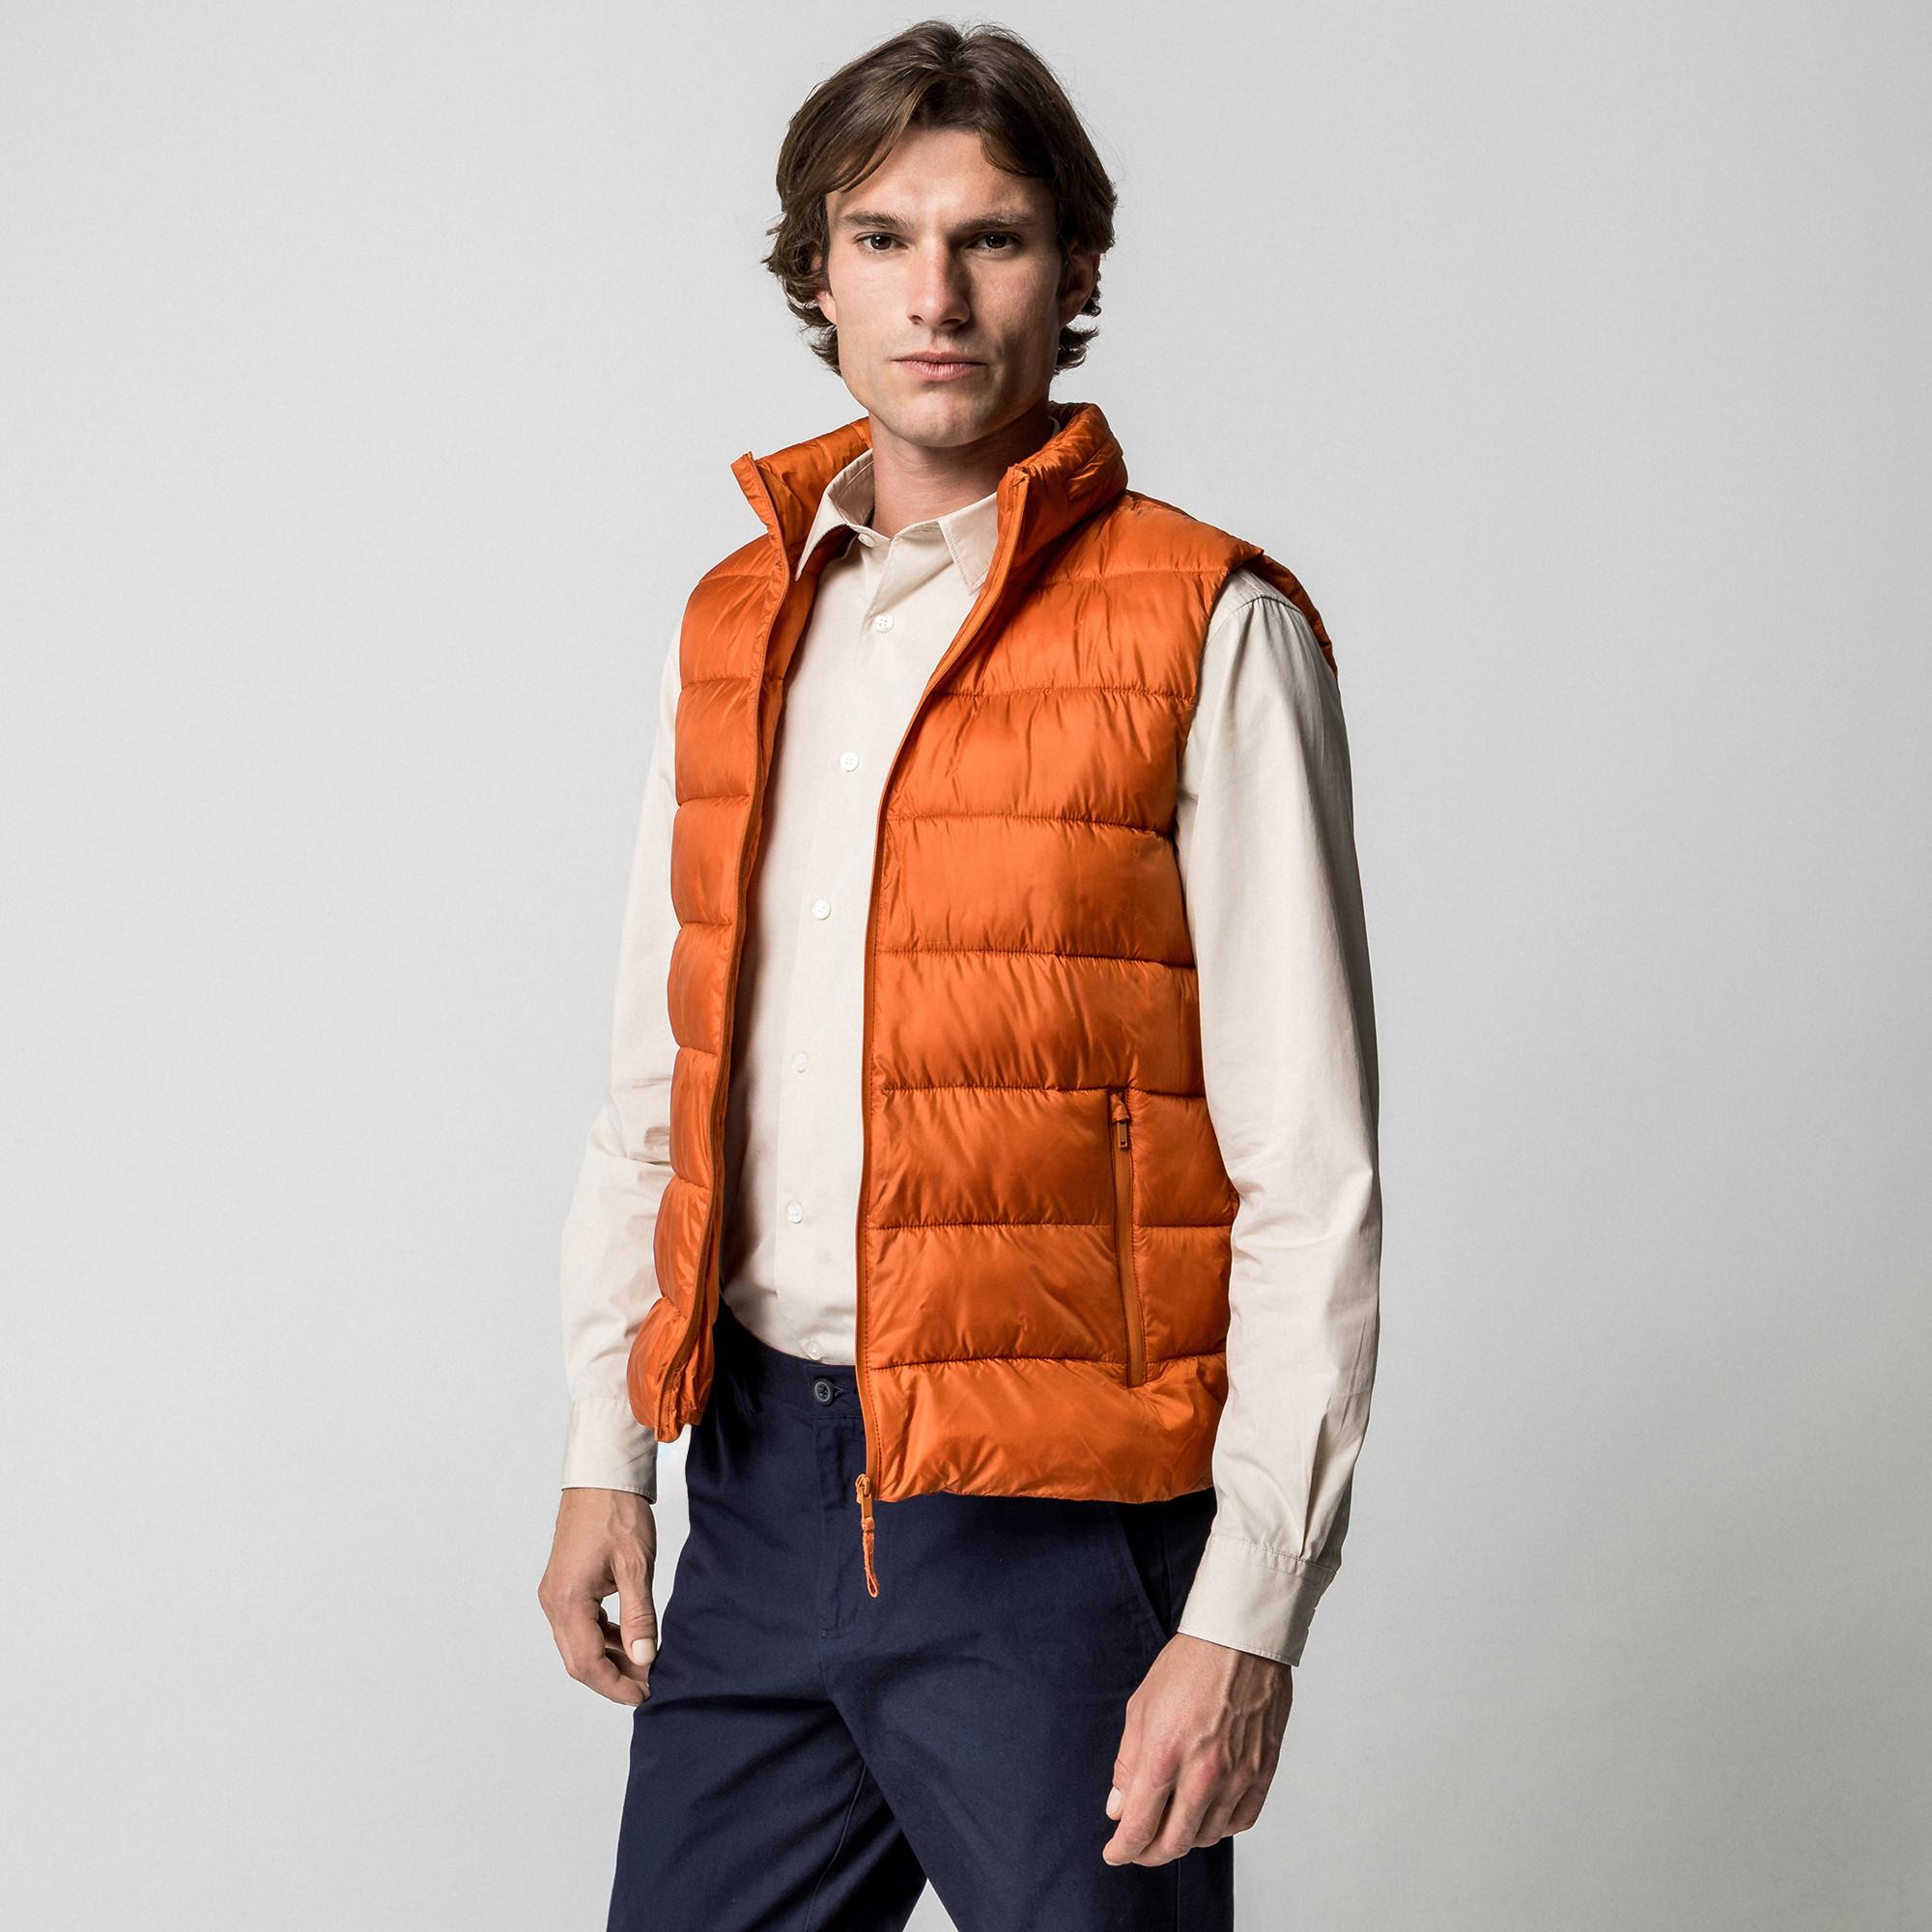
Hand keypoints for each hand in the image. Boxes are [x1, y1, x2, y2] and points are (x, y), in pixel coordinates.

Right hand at [538, 1488, 658, 1705]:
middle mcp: (554, 1601)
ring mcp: (556, 1593)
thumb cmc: (617, 1513)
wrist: (601, 1476)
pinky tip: (628, 1637)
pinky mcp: (564, 1584)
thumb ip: (639, 1616)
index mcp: (568, 1600)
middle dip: (611, 1677)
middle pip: (578, 1660)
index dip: (615, 1685)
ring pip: (578, 1644)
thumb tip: (643, 1658)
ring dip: (608, 1658)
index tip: (643, 1694)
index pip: (587, 1663)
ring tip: (643, 1663)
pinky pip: (580, 1624)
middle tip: (646, 1684)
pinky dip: (602, 1637)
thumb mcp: (635, 1566)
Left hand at [1102, 1633, 1292, 1864]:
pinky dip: (1221, 1828)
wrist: (1239, 1639)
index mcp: (1164, 1755)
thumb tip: (1119, 1806)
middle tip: (1139, 1850)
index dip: (1123, 1848)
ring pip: (1207, 1836)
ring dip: (1185, 1840)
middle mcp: (1202, 1774)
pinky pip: (1241, 1821)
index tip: (1114, 1853)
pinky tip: (1208, 1818)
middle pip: (1173, 1842)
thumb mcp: (1141, 1707)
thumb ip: (1128, 1762)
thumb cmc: (1189, 1664)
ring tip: (1172, 1828)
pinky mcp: (1263, 1772)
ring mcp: (1236, 1776)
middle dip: (1149, 1853)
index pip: (1138, 1826)